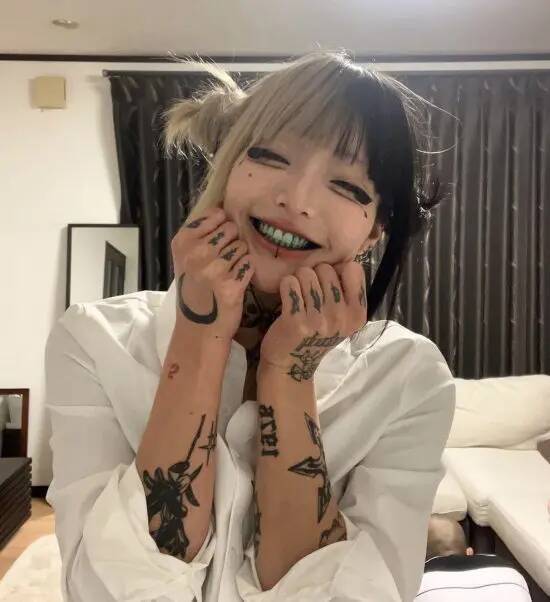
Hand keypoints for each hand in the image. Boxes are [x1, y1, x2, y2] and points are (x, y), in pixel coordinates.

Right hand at [171, 206, 254, 343]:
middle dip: (231, 243)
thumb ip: (202, 232)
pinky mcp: (231, 284)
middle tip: (221, 262)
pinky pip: (249, 263)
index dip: (221, 228)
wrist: (199, 325)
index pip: (217, 215)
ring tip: (227, 273)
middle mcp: (196, 253)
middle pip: (232, 229)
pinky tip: (234, 282)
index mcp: (183, 242)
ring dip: (239, 258)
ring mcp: (213, 269)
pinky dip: (246, 272)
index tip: (214, 244)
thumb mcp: (186, 256)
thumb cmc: (196, 287)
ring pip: (242, 246)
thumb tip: (225, 207)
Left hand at [259, 262, 367, 381]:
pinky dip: (286, 286)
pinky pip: (289, 283)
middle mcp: (341, 317)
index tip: (329, 284)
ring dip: (298, 280)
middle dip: (315, 274)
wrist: (291, 362)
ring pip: (306, 273)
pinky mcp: (296, 320)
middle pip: (326, 269)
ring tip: (298, 295)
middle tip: (309, 292)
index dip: (338, 271)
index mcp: (357, 314)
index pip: (353, 269)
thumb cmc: (316, 333)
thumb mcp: (342, 318)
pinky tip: (287, 298)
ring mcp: (319, 320)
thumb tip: (342, 260)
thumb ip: (347, 291)